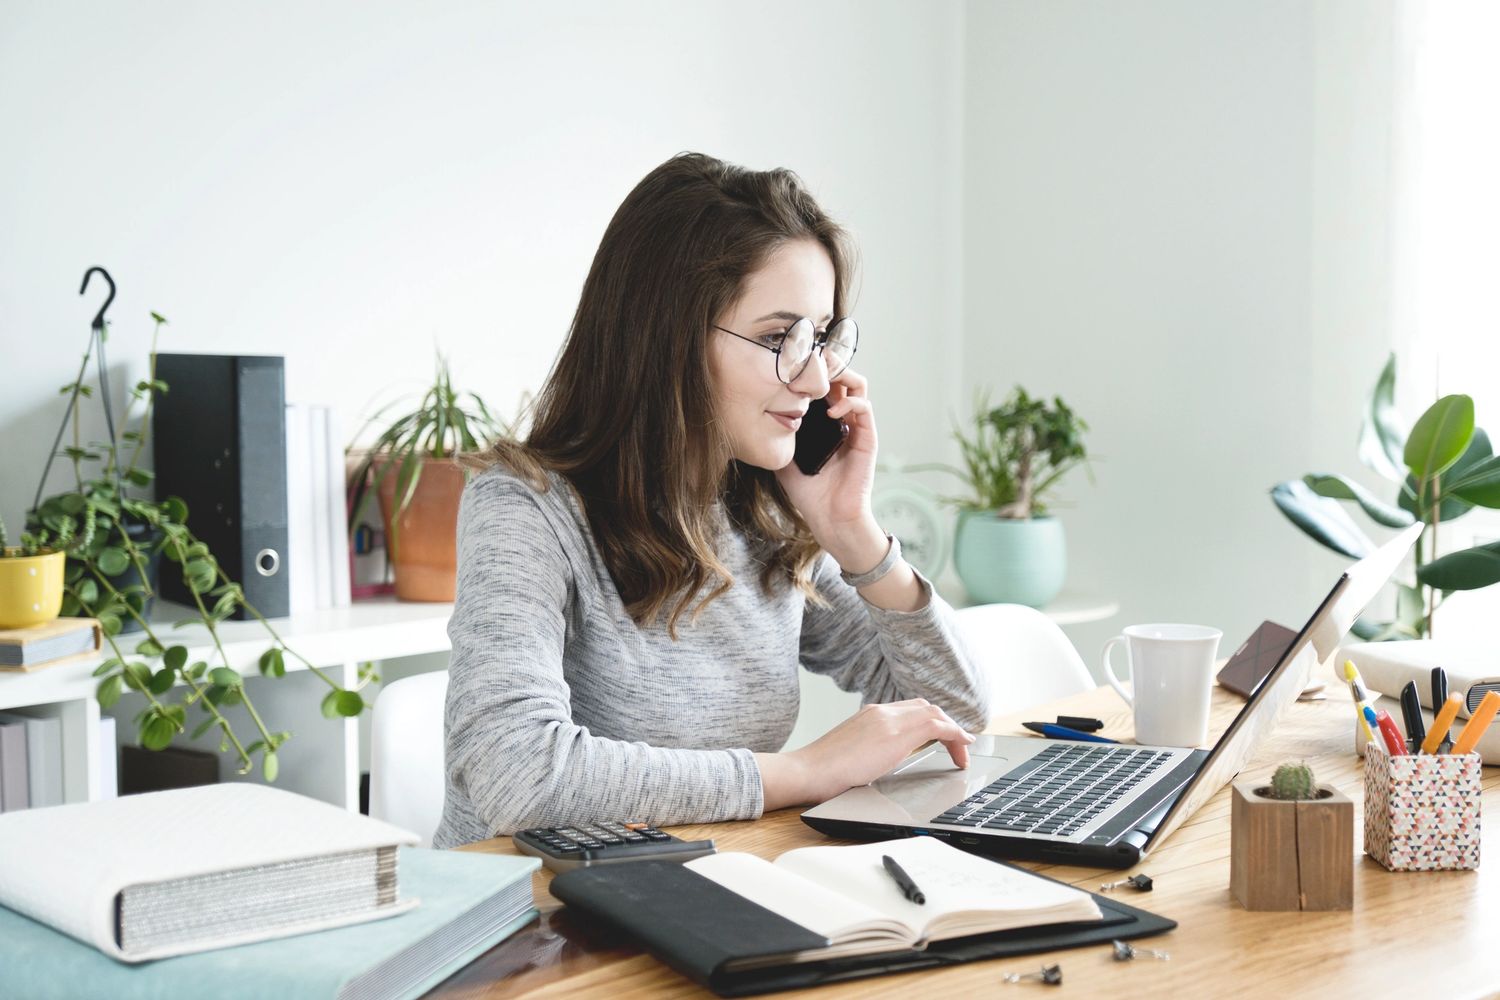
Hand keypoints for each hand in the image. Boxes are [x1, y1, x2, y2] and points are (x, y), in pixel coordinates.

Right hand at [756, 699, 975, 809]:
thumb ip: (871, 750)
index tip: (943, 736)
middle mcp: (880, 712)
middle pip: (925, 707)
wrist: (808, 772)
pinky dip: (954, 733)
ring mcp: (886, 719)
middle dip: (946, 724)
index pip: (910, 709)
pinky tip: (962, 747)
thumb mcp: (853, 754)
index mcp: (870, 715)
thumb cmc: (823, 772)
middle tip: (958, 745)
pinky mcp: (893, 733)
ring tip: (963, 751)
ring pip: (933, 712)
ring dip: (953, 730)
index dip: (932, 720)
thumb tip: (882, 762)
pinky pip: (936, 725)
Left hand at [775, 366, 877, 554]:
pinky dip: (849, 401)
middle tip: (810, 360)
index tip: (794, 362)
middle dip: (828, 363)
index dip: (812, 369)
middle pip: (842, 376)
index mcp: (824, 421)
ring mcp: (857, 427)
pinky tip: (832, 410)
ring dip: (842, 374)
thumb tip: (755, 415)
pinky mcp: (867, 438)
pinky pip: (864, 407)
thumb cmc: (808, 492)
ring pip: (857, 384)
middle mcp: (843, 419)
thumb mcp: (784, 456)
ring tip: (823, 377)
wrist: (829, 519)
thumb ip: (777, 435)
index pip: (823, 383)